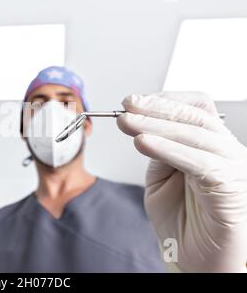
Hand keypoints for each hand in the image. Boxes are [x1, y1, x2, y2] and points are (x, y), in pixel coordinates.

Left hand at [117, 91, 246, 271]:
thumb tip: (143, 128)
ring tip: (127, 122)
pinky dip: (168, 149)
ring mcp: (233, 168)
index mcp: (211, 146)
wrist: (197, 260)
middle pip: (195, 115)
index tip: (131, 102)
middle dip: (155, 108)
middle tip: (126, 107)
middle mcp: (226, 151)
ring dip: (155, 125)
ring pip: (195, 133)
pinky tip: (143, 143)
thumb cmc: (183, 222)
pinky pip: (199, 162)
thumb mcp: (160, 178)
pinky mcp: (231, 187)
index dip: (163, 100)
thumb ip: (158, 152)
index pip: (194, 108)